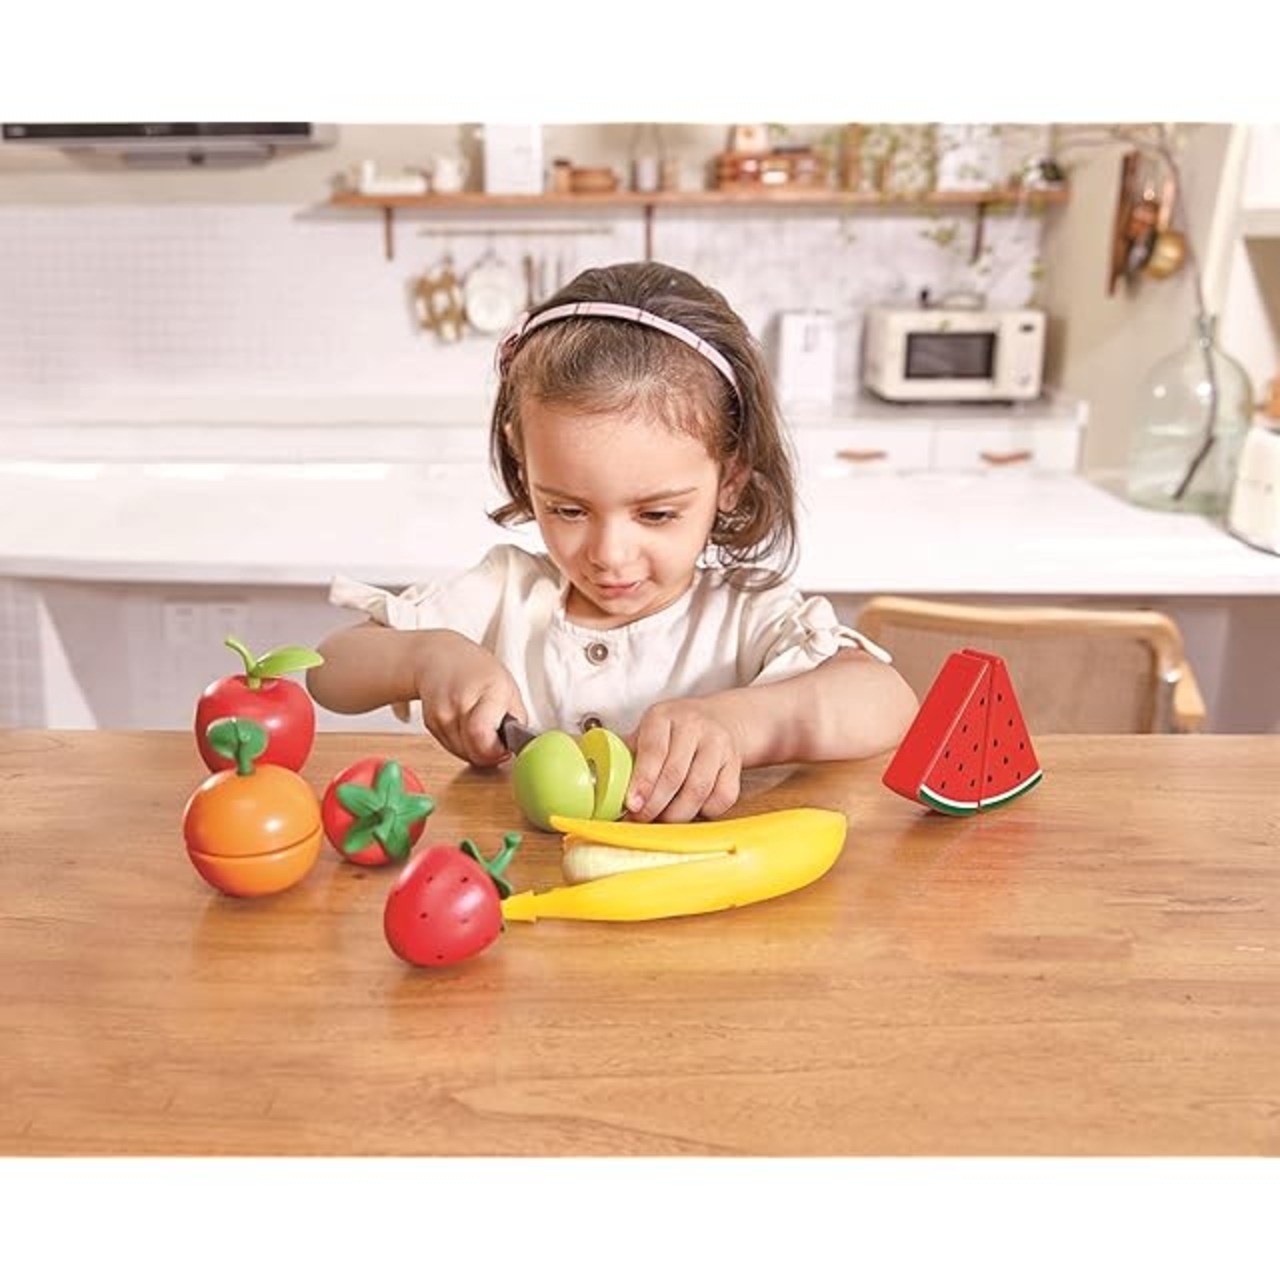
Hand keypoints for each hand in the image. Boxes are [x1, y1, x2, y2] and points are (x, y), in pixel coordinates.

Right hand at [413, 631, 526, 767]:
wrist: (438, 658)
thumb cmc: (478, 672)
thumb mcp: (509, 689)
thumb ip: (517, 719)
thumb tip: (518, 747)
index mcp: (488, 690)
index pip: (481, 734)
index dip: (496, 750)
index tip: (505, 747)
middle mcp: (460, 702)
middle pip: (472, 751)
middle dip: (488, 755)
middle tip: (496, 743)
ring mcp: (441, 713)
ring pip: (461, 753)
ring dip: (475, 751)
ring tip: (481, 730)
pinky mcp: (430, 723)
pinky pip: (450, 747)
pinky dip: (462, 744)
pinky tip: (466, 726)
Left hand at [625, 697, 741, 822]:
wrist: (720, 719)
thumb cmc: (673, 732)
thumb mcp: (647, 731)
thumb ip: (627, 754)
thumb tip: (601, 782)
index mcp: (664, 716)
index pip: (653, 751)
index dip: (642, 781)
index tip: (632, 804)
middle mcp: (693, 726)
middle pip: (674, 775)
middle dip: (655, 805)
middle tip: (641, 819)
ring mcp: (718, 744)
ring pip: (698, 790)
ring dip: (677, 813)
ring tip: (662, 819)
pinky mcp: (735, 763)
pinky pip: (722, 797)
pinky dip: (705, 812)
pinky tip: (691, 809)